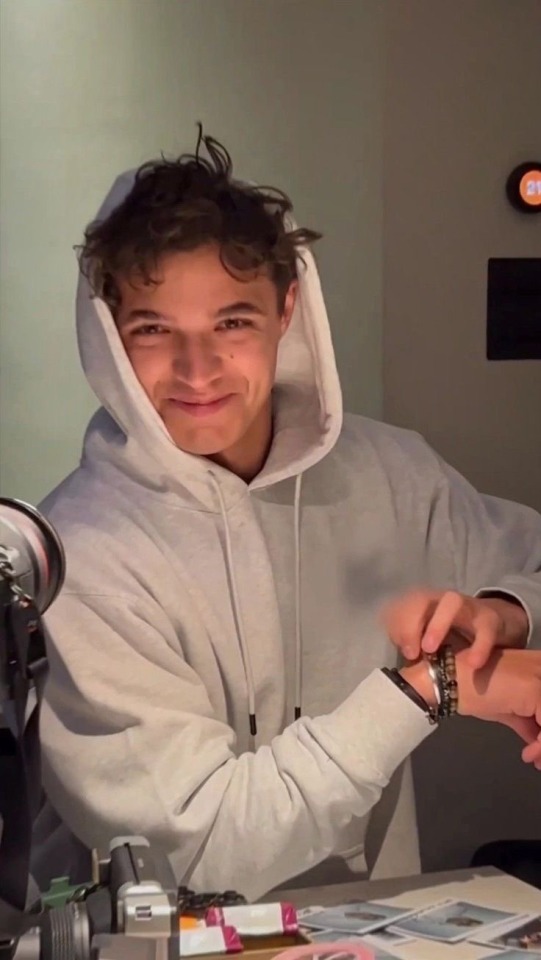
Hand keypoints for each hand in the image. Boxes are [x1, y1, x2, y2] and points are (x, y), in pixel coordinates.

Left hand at [384, 588, 528, 668]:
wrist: (493, 623)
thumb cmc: (454, 633)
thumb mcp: (431, 637)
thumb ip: (414, 643)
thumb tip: (403, 655)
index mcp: (427, 604)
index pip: (404, 604)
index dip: (396, 623)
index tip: (398, 647)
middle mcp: (444, 601)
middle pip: (422, 598)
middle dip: (411, 623)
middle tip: (410, 653)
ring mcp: (468, 607)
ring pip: (452, 602)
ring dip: (437, 624)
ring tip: (429, 649)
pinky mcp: (490, 620)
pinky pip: (485, 629)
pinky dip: (479, 646)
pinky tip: (472, 663)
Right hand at [402, 648, 540, 769]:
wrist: (448, 680)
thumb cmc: (470, 689)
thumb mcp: (505, 707)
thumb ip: (526, 721)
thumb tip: (536, 740)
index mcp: (539, 667)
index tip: (536, 749)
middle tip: (538, 759)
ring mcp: (540, 675)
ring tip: (533, 758)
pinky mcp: (535, 688)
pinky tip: (528, 754)